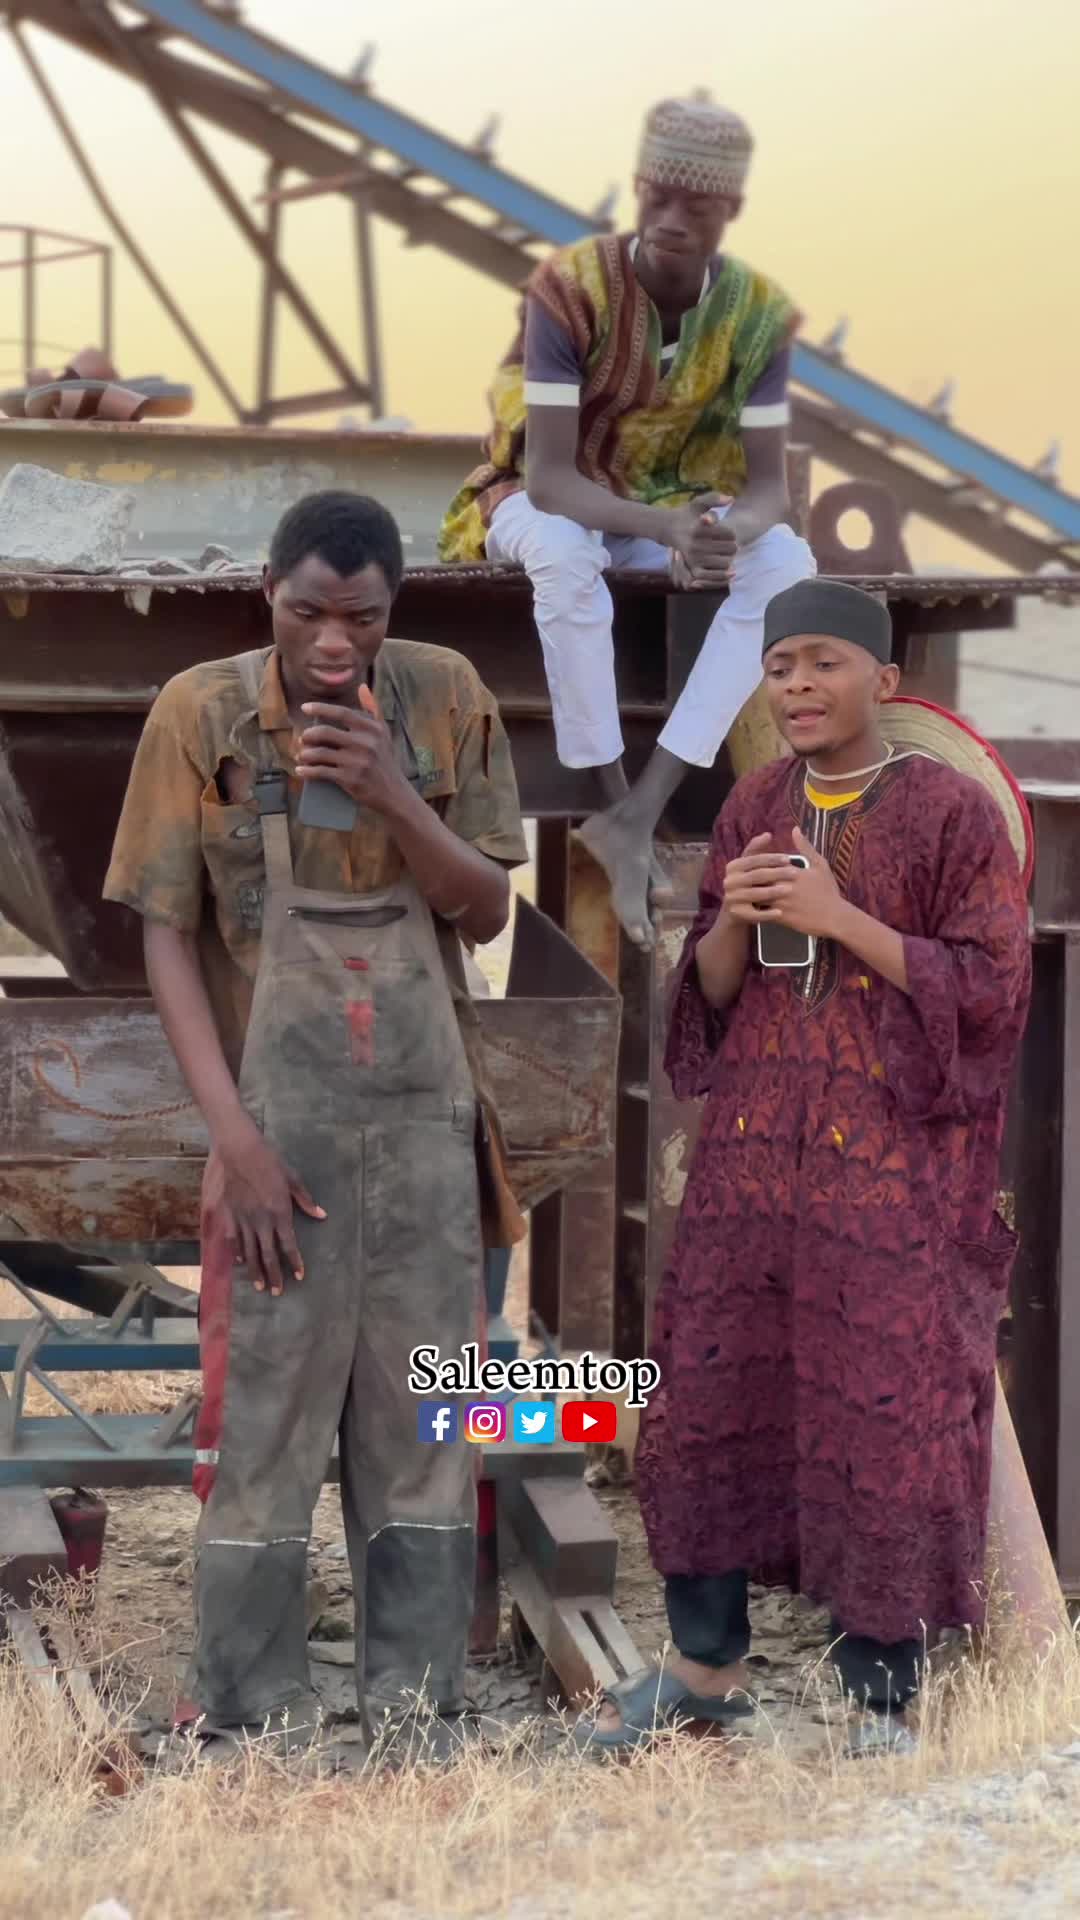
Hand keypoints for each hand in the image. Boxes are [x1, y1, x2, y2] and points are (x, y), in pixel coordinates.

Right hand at [204, 1124, 325, 1297]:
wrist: (238, 1149)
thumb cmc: (268, 1160)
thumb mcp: (292, 1178)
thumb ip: (305, 1200)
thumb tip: (321, 1215)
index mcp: (279, 1211)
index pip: (288, 1244)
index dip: (294, 1261)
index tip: (299, 1276)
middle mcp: (261, 1220)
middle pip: (267, 1254)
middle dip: (274, 1274)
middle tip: (278, 1292)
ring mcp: (242, 1219)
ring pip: (249, 1251)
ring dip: (255, 1270)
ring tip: (260, 1285)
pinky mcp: (228, 1214)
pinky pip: (233, 1239)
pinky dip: (238, 1252)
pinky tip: (241, 1262)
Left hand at [296, 684, 403, 811]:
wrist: (393, 792)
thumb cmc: (385, 759)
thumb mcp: (383, 732)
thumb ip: (372, 708)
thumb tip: (362, 687)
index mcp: (371, 728)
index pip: (341, 713)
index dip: (320, 708)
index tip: (304, 708)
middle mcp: (365, 743)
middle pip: (325, 732)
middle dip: (309, 735)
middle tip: (303, 739)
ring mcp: (357, 762)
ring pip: (320, 753)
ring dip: (305, 754)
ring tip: (301, 756)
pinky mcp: (350, 779)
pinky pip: (321, 772)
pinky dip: (307, 772)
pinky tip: (300, 771)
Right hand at [666, 494, 735, 586]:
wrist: (669, 529)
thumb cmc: (688, 514)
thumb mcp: (698, 503)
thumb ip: (714, 498)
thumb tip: (732, 499)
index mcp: (699, 528)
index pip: (729, 534)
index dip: (732, 533)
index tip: (728, 533)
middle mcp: (695, 544)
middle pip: (730, 548)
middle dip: (733, 546)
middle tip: (731, 545)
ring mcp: (694, 558)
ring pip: (726, 562)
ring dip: (730, 558)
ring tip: (728, 554)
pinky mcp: (693, 569)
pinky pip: (715, 575)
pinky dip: (724, 573)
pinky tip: (728, 568)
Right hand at [721, 832, 794, 924]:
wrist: (735, 912)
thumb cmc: (748, 884)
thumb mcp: (750, 866)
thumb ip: (757, 850)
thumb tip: (768, 834)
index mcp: (733, 866)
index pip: (754, 859)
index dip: (772, 859)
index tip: (789, 858)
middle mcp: (729, 881)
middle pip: (757, 875)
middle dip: (777, 874)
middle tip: (795, 873)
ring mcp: (731, 898)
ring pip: (756, 894)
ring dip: (774, 892)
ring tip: (790, 890)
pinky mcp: (736, 914)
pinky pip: (754, 914)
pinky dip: (768, 914)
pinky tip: (781, 913)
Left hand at [725, 826, 843, 937]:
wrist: (835, 917)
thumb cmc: (828, 891)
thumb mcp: (820, 865)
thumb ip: (805, 847)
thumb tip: (795, 829)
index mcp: (791, 872)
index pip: (767, 865)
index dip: (757, 866)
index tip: (750, 867)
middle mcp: (784, 886)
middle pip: (759, 880)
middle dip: (750, 880)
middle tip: (741, 881)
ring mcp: (782, 902)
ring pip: (758, 897)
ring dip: (750, 896)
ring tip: (743, 895)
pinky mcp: (781, 918)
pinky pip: (763, 913)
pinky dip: (757, 911)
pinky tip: (752, 911)